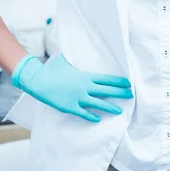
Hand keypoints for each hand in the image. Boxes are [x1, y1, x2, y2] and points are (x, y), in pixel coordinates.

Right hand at [11, 53, 133, 122]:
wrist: (39, 80)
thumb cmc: (51, 69)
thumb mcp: (65, 60)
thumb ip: (73, 59)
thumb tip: (75, 51)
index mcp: (85, 76)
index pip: (106, 79)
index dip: (118, 82)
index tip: (128, 84)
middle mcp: (84, 87)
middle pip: (106, 91)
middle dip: (119, 93)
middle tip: (130, 96)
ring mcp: (78, 98)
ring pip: (98, 104)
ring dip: (110, 107)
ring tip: (120, 111)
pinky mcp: (70, 107)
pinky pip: (83, 113)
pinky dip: (91, 116)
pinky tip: (98, 119)